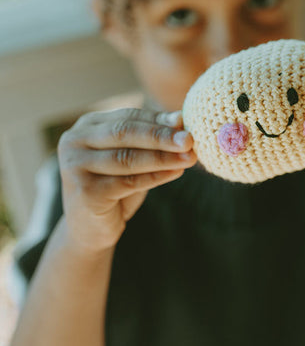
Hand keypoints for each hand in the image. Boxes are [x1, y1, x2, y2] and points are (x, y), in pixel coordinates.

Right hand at [57, 108, 195, 253]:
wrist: (90, 229)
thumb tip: (181, 118)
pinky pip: (128, 181)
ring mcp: (75, 166)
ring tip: (189, 158)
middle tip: (189, 139)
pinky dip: (156, 176)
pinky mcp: (84, 191)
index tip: (185, 122)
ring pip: (127, 158)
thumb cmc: (116, 185)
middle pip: (125, 133)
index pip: (128, 116)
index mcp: (87, 125)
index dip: (158, 119)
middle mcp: (74, 141)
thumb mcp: (134, 156)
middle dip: (161, 136)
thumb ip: (152, 137)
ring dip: (163, 157)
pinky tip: (176, 173)